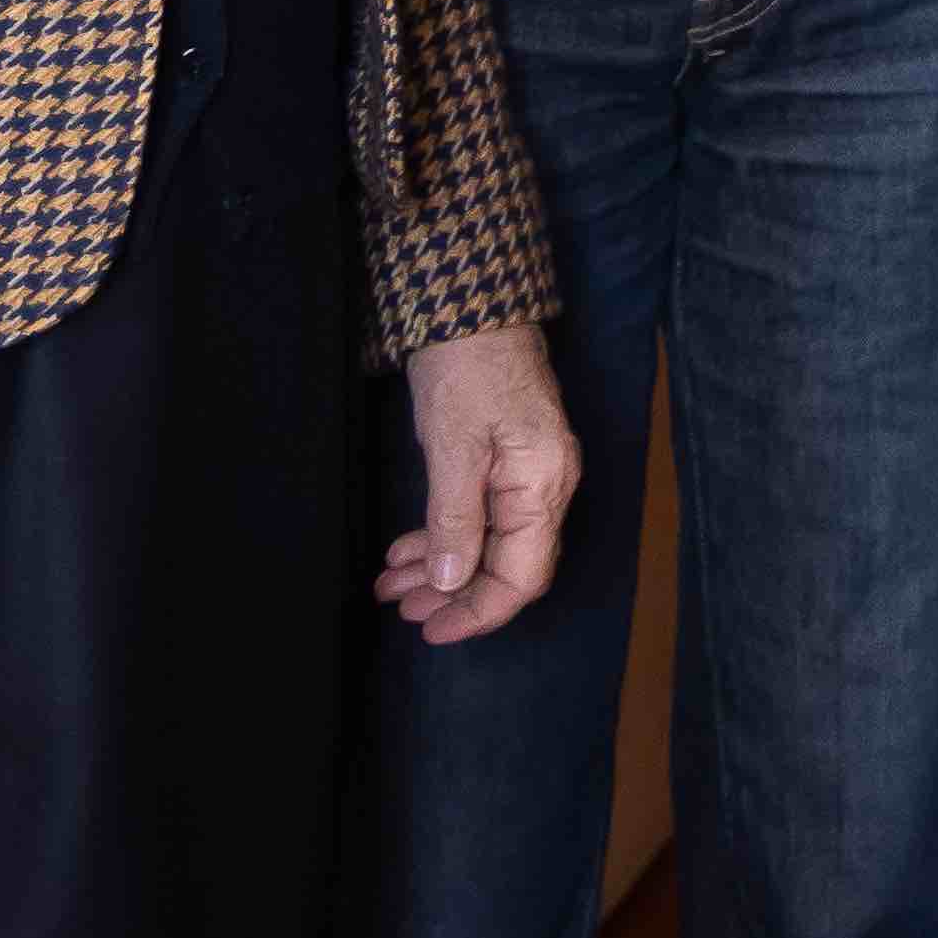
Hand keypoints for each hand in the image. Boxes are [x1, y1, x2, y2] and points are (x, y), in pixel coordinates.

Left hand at [386, 318, 580, 644]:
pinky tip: (408, 546)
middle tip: (401, 609)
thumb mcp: (453, 447)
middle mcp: (546, 485)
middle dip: (453, 594)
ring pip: (490, 543)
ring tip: (391, 583)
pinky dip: (444, 536)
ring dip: (442, 567)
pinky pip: (482, 516)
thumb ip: (455, 519)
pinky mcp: (507, 460)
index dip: (479, 612)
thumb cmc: (467, 368)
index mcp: (543, 485)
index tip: (432, 630)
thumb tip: (453, 583)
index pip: (523, 574)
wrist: (472, 307)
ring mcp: (529, 472)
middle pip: (508, 565)